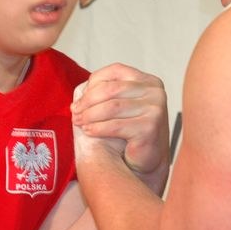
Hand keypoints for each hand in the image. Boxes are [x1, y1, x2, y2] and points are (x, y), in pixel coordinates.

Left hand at [71, 63, 169, 191]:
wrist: (146, 158)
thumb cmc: (129, 131)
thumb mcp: (117, 105)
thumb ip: (104, 91)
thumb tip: (82, 90)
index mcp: (148, 81)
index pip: (115, 71)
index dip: (93, 84)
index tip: (79, 100)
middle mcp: (155, 92)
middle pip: (112, 89)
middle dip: (88, 101)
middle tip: (75, 112)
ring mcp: (155, 109)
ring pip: (112, 107)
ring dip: (90, 115)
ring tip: (79, 122)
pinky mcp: (150, 128)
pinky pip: (116, 125)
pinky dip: (98, 128)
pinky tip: (88, 131)